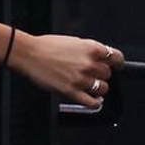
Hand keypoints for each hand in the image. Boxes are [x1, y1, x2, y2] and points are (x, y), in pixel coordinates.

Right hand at [9, 32, 123, 106]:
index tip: (116, 66)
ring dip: (98, 88)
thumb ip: (88, 50)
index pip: (117, 58)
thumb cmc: (45, 46)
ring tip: (89, 85)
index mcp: (90, 48)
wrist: (28, 53)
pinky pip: (92, 103)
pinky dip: (95, 103)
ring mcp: (81, 78)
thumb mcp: (72, 41)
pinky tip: (93, 100)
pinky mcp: (71, 91)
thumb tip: (100, 59)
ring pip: (103, 88)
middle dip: (101, 74)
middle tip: (91, 73)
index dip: (117, 63)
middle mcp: (88, 63)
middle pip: (108, 74)